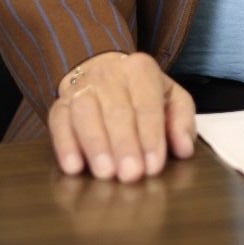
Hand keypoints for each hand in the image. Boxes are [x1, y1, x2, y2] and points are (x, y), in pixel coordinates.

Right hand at [47, 51, 195, 181]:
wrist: (104, 73)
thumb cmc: (143, 94)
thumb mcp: (171, 99)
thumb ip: (182, 121)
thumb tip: (184, 148)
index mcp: (140, 69)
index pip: (147, 104)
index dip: (151, 136)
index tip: (154, 166)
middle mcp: (108, 74)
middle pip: (116, 110)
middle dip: (124, 145)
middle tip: (131, 175)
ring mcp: (80, 87)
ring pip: (85, 114)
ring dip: (96, 145)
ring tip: (106, 173)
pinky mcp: (59, 104)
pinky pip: (58, 122)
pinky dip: (65, 145)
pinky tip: (73, 167)